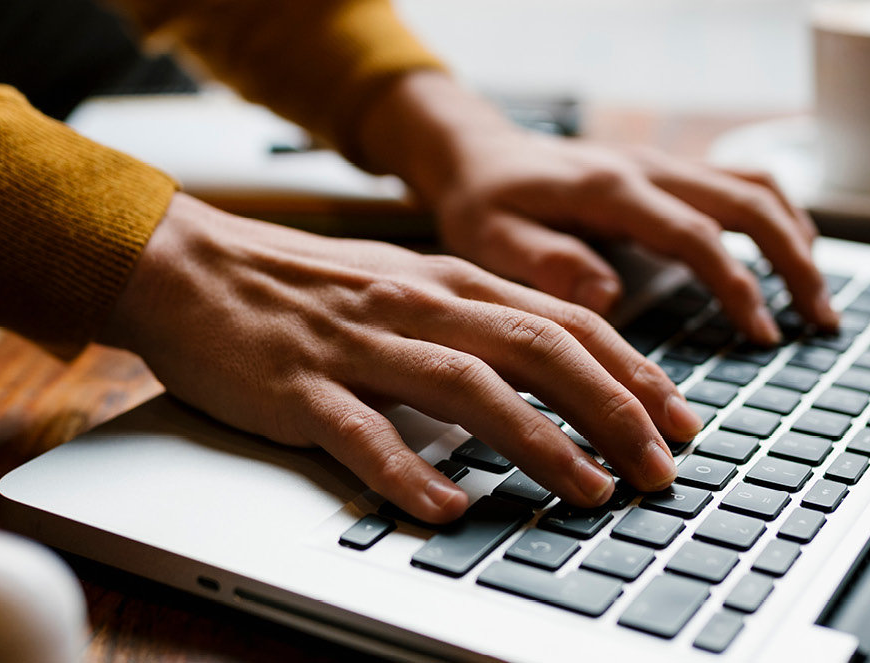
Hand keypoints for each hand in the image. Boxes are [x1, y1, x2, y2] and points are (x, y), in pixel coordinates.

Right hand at [101, 194, 705, 522]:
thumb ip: (476, 320)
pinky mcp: (302, 388)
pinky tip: (448, 506)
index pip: (565, 323)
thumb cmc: (302, 287)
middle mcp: (418, 306)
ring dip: (539, 442)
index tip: (680, 421)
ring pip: (468, 389)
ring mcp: (360, 347)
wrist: (188, 267)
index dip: (633, 373)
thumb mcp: (405, 286)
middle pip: (539, 352)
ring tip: (588, 491)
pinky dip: (410, 471)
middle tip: (658, 469)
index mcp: (449, 282)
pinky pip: (362, 434)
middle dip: (613, 412)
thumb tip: (558, 367)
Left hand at [359, 72, 837, 342]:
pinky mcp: (669, 173)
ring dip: (796, 238)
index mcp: (609, 188)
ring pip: (756, 186)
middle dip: (794, 262)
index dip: (737, 284)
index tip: (762, 335)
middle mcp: (648, 167)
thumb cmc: (483, 204)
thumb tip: (607, 297)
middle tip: (820, 322)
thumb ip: (545, 263)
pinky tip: (792, 256)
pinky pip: (741, 183)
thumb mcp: (490, 239)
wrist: (478, 155)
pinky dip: (778, 218)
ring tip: (817, 299)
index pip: (694, 234)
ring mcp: (664, 165)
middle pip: (749, 202)